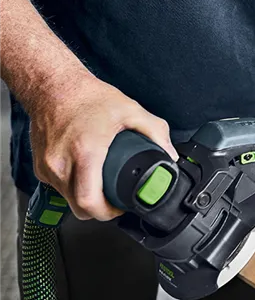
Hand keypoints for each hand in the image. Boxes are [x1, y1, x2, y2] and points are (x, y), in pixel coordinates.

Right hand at [27, 73, 177, 220]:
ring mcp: (47, 166)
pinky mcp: (39, 166)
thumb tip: (169, 154)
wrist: (54, 86)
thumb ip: (155, 131)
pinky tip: (84, 172)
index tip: (119, 208)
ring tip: (100, 183)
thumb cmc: (88, 97)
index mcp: (85, 152)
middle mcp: (61, 163)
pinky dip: (72, 185)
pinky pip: (57, 187)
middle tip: (114, 200)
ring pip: (67, 199)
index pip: (89, 201)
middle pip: (78, 207)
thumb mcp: (130, 109)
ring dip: (84, 197)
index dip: (107, 213)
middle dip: (98, 209)